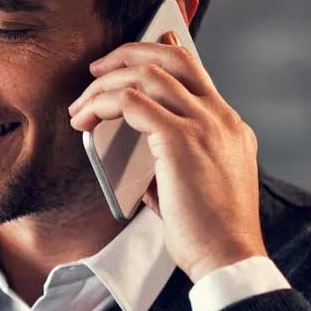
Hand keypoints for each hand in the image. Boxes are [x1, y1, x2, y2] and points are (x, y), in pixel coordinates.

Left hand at [69, 33, 266, 279]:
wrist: (229, 256)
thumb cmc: (210, 233)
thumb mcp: (197, 186)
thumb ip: (171, 162)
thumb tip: (135, 157)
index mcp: (229, 126)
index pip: (194, 70)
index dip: (159, 54)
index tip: (128, 59)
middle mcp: (220, 118)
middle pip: (173, 58)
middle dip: (128, 54)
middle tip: (96, 69)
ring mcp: (204, 124)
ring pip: (146, 75)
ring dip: (105, 84)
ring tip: (81, 105)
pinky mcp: (180, 140)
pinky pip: (131, 102)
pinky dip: (102, 104)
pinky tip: (86, 121)